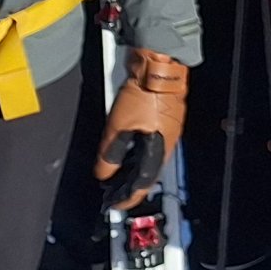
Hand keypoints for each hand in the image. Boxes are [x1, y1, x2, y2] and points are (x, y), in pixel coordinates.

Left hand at [94, 49, 188, 209]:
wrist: (158, 64)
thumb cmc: (144, 92)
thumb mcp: (118, 126)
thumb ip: (109, 154)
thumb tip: (104, 173)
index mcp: (159, 148)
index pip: (143, 181)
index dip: (128, 196)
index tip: (117, 205)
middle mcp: (166, 141)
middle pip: (147, 170)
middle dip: (129, 184)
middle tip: (113, 192)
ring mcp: (166, 128)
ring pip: (148, 156)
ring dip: (131, 167)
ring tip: (115, 173)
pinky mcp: (163, 116)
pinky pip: (149, 142)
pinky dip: (136, 151)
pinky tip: (125, 148)